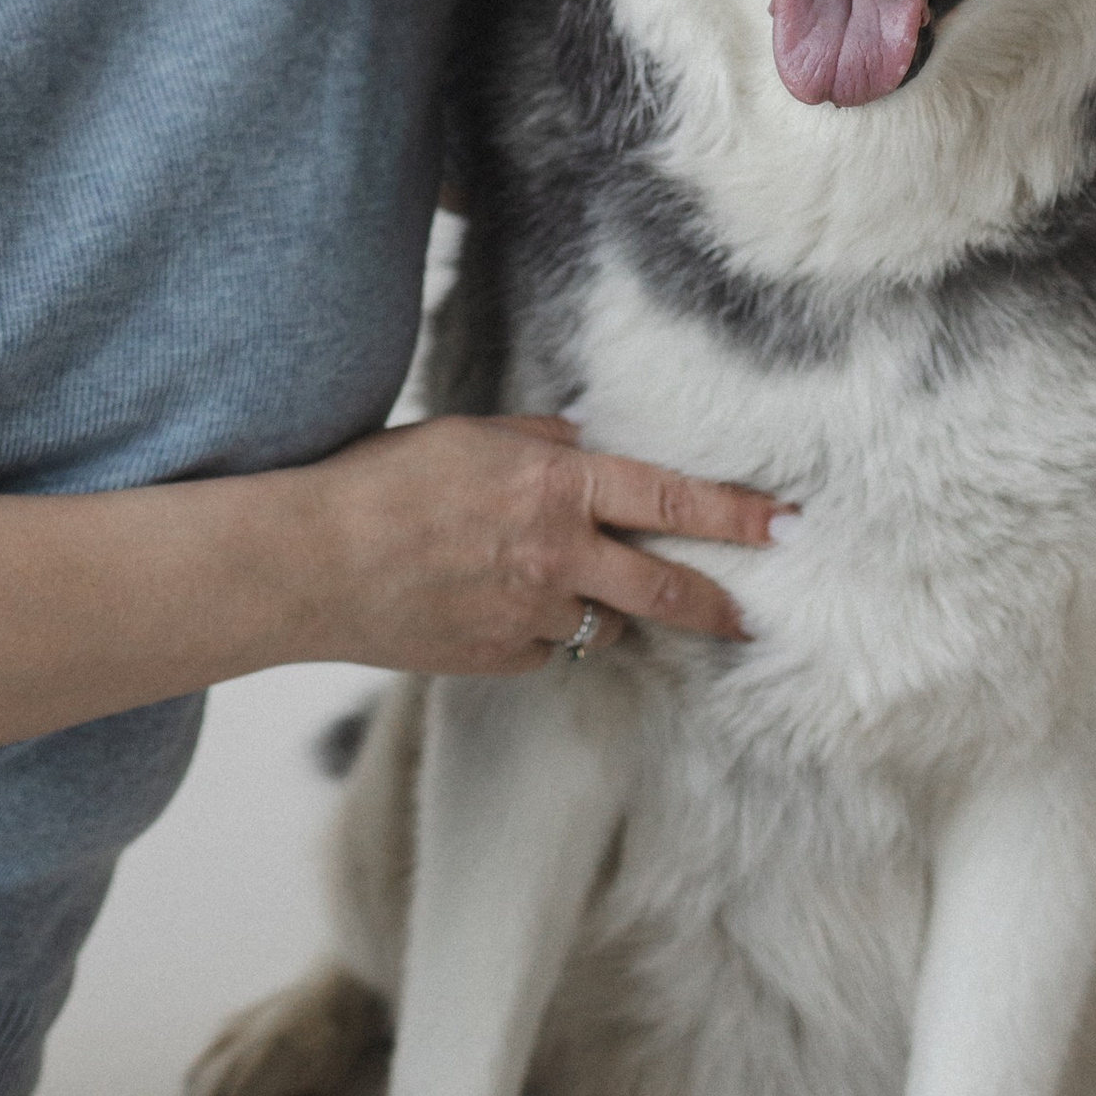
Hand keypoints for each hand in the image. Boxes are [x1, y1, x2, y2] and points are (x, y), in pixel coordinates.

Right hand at [298, 413, 787, 675]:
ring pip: (604, 622)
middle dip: (715, 603)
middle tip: (747, 615)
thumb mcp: (464, 437)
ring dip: (603, 607)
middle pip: (664, 587)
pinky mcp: (500, 659)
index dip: (735, 514)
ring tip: (561, 585)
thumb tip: (579, 446)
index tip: (784, 524)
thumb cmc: (379, 483)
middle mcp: (557, 554)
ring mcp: (531, 615)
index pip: (669, 498)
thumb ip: (534, 444)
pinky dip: (537, 630)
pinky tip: (491, 605)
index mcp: (554, 485)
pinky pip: (544, 646)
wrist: (311, 563)